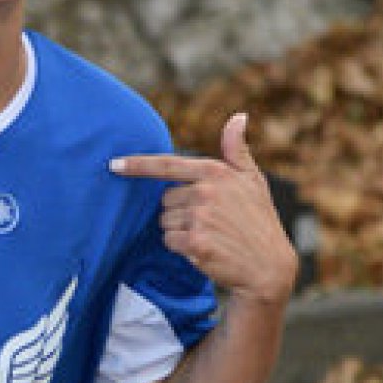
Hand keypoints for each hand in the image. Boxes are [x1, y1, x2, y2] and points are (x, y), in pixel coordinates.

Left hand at [111, 113, 297, 304]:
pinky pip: (169, 242)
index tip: (113, 164)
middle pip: (165, 200)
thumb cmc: (260, 221)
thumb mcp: (253, 180)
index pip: (167, 165)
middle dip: (179, 211)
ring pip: (165, 222)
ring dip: (180, 231)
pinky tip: (204, 249)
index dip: (137, 165)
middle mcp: (206, 191)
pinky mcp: (196, 243)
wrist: (269, 266)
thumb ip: (237, 150)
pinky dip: (181, 248)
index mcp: (216, 172)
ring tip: (209, 235)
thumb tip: (238, 116)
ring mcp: (201, 217)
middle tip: (208, 221)